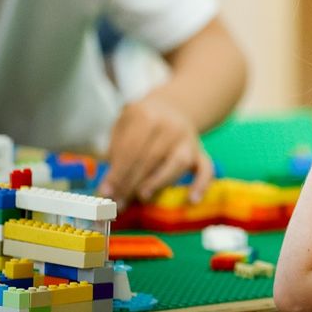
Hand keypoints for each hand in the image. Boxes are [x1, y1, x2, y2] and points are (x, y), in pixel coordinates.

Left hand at [97, 96, 212, 207]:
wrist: (172, 108)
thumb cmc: (141, 123)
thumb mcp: (123, 126)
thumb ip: (115, 153)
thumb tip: (108, 188)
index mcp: (147, 116)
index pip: (131, 149)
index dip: (117, 173)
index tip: (105, 193)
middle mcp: (171, 126)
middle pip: (151, 158)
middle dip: (132, 183)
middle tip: (117, 203)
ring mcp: (188, 140)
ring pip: (178, 163)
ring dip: (159, 182)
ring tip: (143, 197)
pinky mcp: (201, 152)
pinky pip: (206, 169)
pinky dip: (201, 184)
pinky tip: (192, 199)